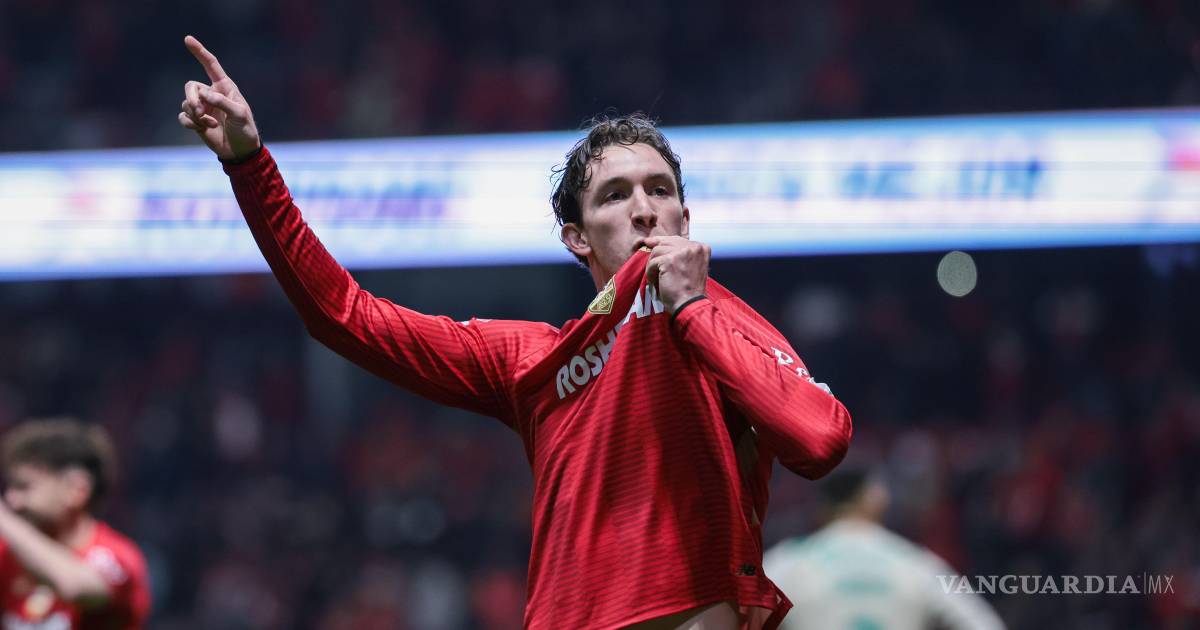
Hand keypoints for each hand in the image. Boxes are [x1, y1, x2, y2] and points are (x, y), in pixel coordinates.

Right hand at [178, 35, 260, 160]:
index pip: (211, 65)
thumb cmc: (245, 130)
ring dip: (196, 115)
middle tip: (199, 110)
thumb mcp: (239, 114)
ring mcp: (203, 107)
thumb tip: (203, 94)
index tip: (188, 39)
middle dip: (191, 98)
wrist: (240, 151)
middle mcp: (211, 94)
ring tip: (209, 124)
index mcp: (224, 87)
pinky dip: (190, 123)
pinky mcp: (196, 121)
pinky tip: (202, 129)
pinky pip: (183, 116)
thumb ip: (222, 102)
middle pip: (190, 86)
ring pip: (186, 103)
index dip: (200, 52)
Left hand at [643, 235, 709, 313]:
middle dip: (656, 252)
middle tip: (648, 258)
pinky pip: (652, 263)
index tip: (653, 246)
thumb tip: (656, 242)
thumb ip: (681, 255)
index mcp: (702, 248)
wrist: (689, 305)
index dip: (664, 244)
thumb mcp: (691, 267)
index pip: (678, 239)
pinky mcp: (669, 260)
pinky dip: (650, 273)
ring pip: (657, 251)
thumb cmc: (689, 290)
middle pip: (666, 242)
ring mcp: (682, 252)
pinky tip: (655, 282)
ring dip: (653, 266)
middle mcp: (694, 247)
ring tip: (657, 278)